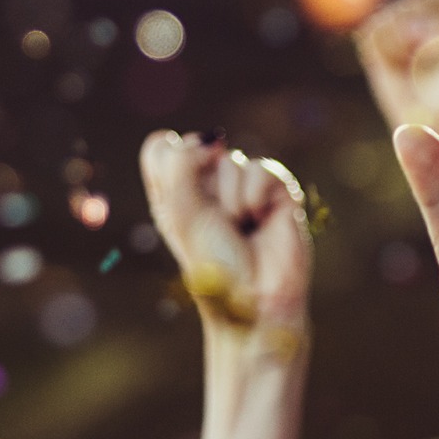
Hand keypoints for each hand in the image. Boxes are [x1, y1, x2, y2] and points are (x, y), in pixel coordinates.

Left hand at [140, 132, 313, 338]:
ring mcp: (243, 187)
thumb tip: (215, 139)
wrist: (255, 300)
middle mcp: (207, 186)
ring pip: (230, 160)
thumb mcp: (180, 213)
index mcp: (175, 193)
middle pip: (197, 147)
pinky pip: (261, 168)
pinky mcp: (277, 191)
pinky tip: (260, 219)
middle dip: (203, 188)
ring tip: (241, 227)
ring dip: (230, 199)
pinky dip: (255, 195)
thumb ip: (182, 164)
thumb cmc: (213, 264)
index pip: (161, 148)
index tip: (179, 200)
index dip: (169, 162)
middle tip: (214, 225)